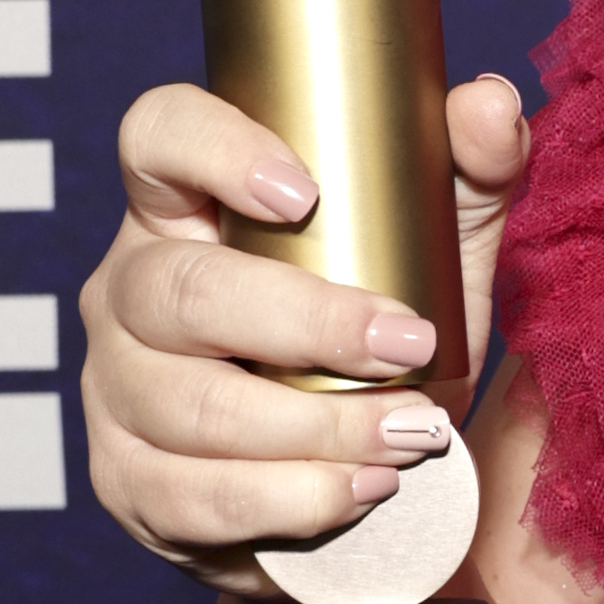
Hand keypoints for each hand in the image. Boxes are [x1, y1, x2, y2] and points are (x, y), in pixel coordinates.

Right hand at [79, 72, 529, 593]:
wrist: (356, 486)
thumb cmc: (376, 345)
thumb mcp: (434, 255)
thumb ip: (467, 175)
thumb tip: (488, 103)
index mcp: (186, 207)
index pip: (158, 137)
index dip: (212, 149)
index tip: (306, 195)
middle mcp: (129, 289)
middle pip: (178, 291)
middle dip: (305, 324)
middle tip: (408, 344)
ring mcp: (115, 389)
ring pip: (189, 405)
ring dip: (314, 429)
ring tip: (410, 435)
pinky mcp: (126, 482)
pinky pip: (191, 496)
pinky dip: (289, 500)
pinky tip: (360, 490)